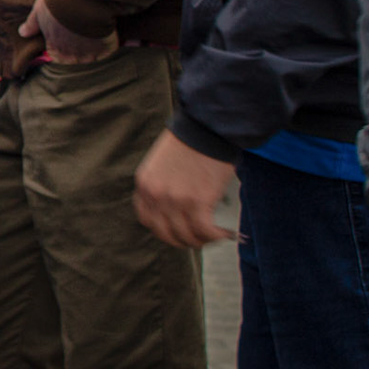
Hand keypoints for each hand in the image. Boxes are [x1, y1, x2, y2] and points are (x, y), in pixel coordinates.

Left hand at [19, 0, 117, 63]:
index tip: (67, 37)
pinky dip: (108, 46)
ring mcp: (90, 54)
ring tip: (95, 35)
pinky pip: (108, 52)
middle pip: (75, 59)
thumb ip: (32, 24)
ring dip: (93, 49)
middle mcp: (71, 54)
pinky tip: (108, 35)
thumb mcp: (40, 10)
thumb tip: (22, 32)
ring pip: (92, 58)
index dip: (61, 47)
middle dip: (78, 51)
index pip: (56, 56)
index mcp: (54, 47)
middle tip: (83, 35)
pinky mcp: (107, 49)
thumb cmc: (58, 2)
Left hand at [135, 129, 236, 246]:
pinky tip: (224, 233)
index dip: (163, 230)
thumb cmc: (190, 143)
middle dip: (183, 240)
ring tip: (215, 235)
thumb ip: (163, 186)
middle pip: (165, 233)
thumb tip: (177, 211)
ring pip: (187, 235)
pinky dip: (215, 235)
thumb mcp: (162, 165)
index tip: (177, 231)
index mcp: (144, 184)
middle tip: (199, 238)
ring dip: (202, 240)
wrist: (206, 129)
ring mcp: (175, 200)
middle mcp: (155, 195)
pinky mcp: (197, 201)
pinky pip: (204, 230)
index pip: (146, 219)